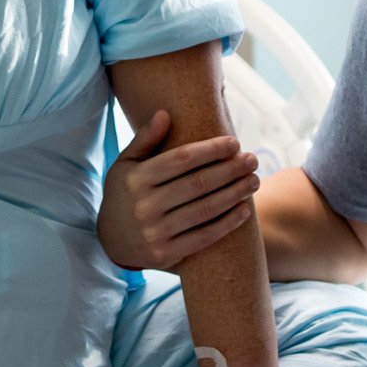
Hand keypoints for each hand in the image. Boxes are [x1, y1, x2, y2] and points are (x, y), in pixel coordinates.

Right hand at [99, 109, 259, 270]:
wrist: (112, 240)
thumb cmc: (125, 194)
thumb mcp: (126, 164)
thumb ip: (145, 139)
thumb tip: (165, 114)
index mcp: (136, 179)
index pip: (181, 160)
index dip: (211, 150)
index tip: (234, 142)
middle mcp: (145, 206)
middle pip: (198, 184)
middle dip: (230, 170)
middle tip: (252, 160)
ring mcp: (155, 232)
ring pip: (205, 210)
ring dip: (235, 194)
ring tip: (254, 181)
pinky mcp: (166, 253)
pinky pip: (204, 237)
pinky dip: (227, 223)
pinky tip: (244, 210)